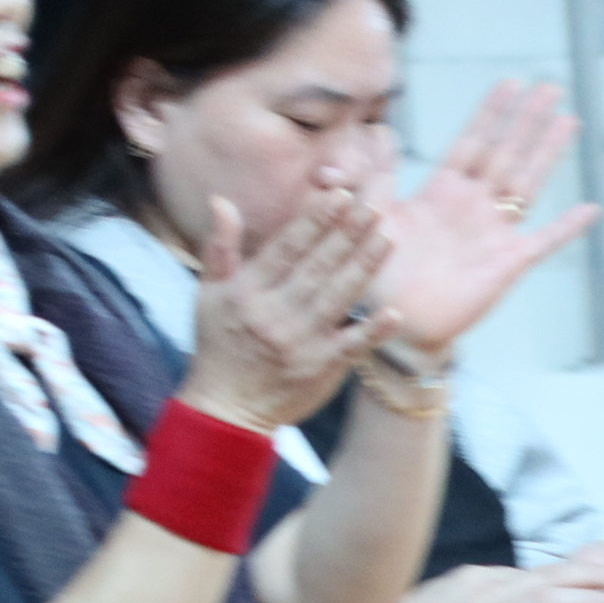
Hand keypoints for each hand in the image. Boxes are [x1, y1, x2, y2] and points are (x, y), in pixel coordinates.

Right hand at [181, 181, 392, 434]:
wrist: (227, 408)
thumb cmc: (219, 344)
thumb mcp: (208, 293)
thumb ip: (220, 247)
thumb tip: (222, 200)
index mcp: (248, 291)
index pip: (287, 248)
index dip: (315, 221)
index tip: (339, 195)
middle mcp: (275, 313)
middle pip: (318, 267)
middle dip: (348, 234)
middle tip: (375, 206)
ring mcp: (301, 342)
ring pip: (338, 297)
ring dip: (365, 266)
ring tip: (388, 236)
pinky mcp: (322, 368)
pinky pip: (353, 346)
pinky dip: (374, 331)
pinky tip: (395, 312)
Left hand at [378, 80, 594, 364]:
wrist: (394, 323)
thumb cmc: (378, 273)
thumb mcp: (370, 213)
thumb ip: (377, 173)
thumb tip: (379, 131)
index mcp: (442, 192)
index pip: (472, 142)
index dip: (491, 113)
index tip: (510, 82)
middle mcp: (473, 207)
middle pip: (507, 153)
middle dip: (527, 120)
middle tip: (550, 88)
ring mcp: (494, 234)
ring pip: (527, 183)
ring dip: (548, 153)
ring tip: (568, 122)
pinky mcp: (508, 265)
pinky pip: (544, 242)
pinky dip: (567, 227)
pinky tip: (592, 209)